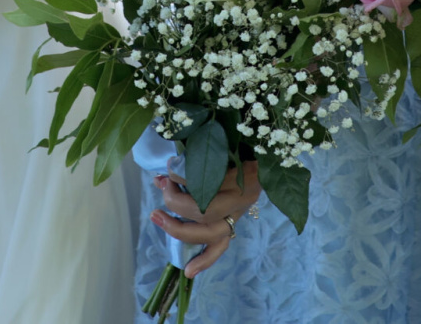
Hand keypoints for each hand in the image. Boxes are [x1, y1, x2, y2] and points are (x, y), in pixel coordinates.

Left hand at [148, 161, 262, 278]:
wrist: (263, 159)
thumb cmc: (239, 148)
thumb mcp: (219, 150)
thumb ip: (192, 163)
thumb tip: (160, 179)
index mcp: (243, 174)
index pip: (206, 182)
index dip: (181, 178)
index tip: (168, 170)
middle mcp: (242, 199)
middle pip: (204, 211)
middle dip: (176, 203)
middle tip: (162, 187)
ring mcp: (239, 215)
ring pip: (210, 234)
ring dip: (179, 229)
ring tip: (157, 217)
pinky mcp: (235, 225)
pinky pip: (220, 247)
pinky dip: (204, 260)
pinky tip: (189, 271)